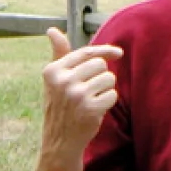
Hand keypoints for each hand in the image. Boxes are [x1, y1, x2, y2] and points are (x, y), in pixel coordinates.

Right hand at [39, 27, 123, 158]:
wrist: (60, 140)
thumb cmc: (60, 105)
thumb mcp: (54, 79)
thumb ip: (58, 54)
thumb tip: (52, 30)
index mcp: (53, 70)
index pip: (87, 52)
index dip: (106, 51)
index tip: (119, 53)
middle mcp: (63, 80)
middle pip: (101, 65)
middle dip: (101, 76)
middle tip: (89, 90)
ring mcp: (76, 94)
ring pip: (109, 78)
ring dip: (105, 89)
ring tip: (91, 100)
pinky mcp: (90, 108)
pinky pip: (113, 95)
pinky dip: (108, 102)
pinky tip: (95, 110)